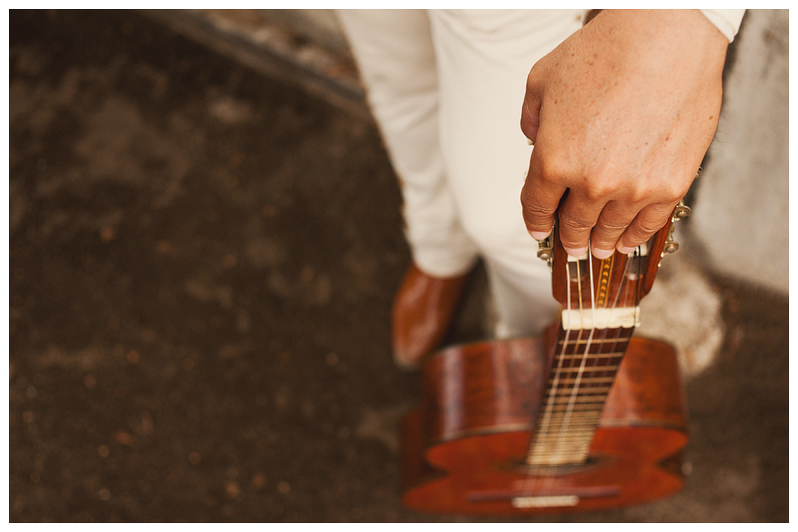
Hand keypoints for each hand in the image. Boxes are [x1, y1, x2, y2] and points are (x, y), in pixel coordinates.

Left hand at [520, 10, 728, 257]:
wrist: (667, 36)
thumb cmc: (604, 51)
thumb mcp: (541, 81)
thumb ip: (532, 120)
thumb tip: (537, 140)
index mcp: (553, 161)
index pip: (537, 207)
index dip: (536, 223)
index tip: (539, 232)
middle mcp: (591, 183)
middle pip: (573, 225)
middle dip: (569, 239)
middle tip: (571, 248)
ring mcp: (633, 188)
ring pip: (610, 230)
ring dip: (601, 244)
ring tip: (600, 250)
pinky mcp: (671, 185)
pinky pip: (648, 224)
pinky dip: (635, 238)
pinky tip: (628, 243)